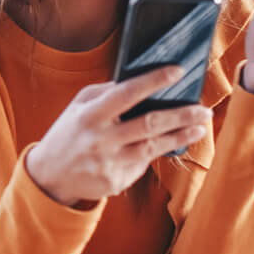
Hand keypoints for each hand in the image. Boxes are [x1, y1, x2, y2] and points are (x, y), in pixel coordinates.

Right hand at [22, 66, 213, 207]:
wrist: (50, 174)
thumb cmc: (69, 132)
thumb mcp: (78, 106)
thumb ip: (105, 93)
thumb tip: (139, 82)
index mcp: (90, 115)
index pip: (127, 93)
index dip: (154, 81)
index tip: (178, 71)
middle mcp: (100, 140)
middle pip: (149, 124)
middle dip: (180, 115)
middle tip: (204, 109)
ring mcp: (108, 164)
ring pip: (153, 148)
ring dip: (180, 137)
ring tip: (200, 127)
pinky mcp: (115, 182)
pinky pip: (142, 164)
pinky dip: (156, 153)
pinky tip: (169, 144)